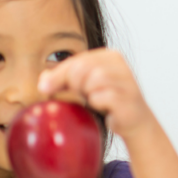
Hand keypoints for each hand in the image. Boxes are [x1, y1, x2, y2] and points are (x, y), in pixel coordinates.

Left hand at [38, 49, 153, 141]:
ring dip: (87, 95)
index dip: (58, 74)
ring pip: (92, 81)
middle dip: (73, 84)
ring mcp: (126, 80)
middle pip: (82, 68)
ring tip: (95, 100)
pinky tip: (104, 108)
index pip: (77, 60)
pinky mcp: (128, 97)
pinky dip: (96, 104)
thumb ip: (65, 78)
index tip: (43, 88)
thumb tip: (43, 81)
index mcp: (110, 56)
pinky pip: (100, 97)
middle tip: (80, 96)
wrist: (134, 121)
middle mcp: (119, 64)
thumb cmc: (108, 102)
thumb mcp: (85, 86)